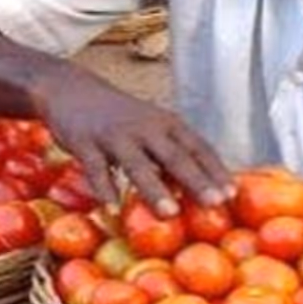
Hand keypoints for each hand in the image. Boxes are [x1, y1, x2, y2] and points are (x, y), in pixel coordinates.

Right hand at [35, 71, 233, 215]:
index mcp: (166, 123)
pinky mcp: (85, 142)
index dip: (215, 170)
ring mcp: (114, 134)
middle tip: (215, 203)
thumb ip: (171, 153)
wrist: (70, 89)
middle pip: (174, 156)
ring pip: (137, 164)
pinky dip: (104, 189)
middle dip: (196, 180)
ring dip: (154, 189)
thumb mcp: (150, 126)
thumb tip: (199, 189)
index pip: (197, 147)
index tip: (232, 194)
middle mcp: (144, 126)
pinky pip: (96, 169)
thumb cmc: (118, 116)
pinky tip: (112, 209)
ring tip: (169, 214)